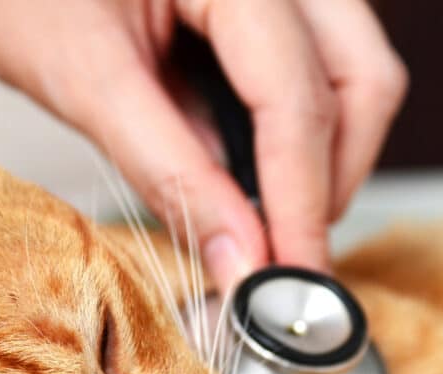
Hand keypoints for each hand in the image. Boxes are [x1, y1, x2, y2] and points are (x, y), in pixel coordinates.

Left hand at [0, 0, 406, 289]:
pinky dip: (287, 133)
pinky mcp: (254, 4)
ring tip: (261, 222)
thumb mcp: (82, 77)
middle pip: (360, 79)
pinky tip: (245, 175)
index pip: (298, 97)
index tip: (291, 277)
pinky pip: (308, 70)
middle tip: (285, 254)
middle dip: (332, 177)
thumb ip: (167, 169)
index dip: (301, 202)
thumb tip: (239, 253)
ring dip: (319, 158)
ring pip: (348, 75)